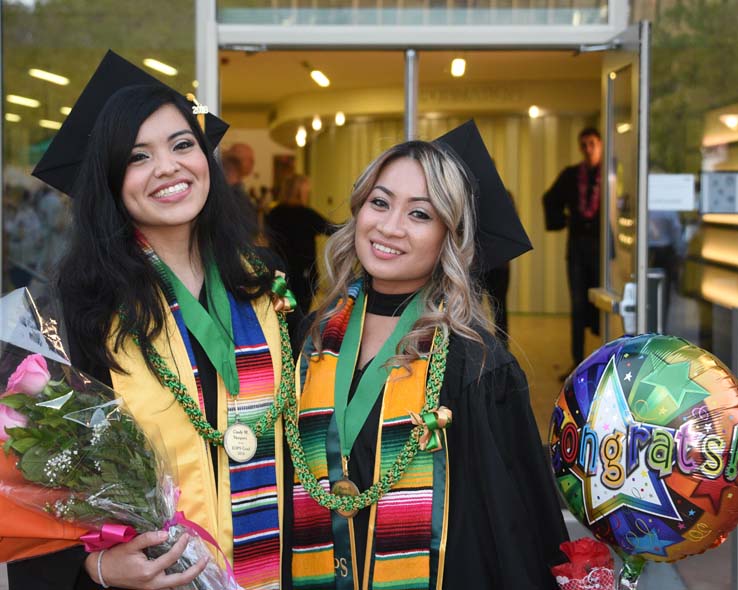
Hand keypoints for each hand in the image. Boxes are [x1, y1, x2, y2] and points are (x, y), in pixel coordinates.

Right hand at [85, 530, 209, 588]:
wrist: (103, 572)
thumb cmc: (116, 557)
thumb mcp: (131, 545)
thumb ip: (149, 538)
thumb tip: (166, 533)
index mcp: (148, 571)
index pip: (172, 557)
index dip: (181, 544)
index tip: (187, 535)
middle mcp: (153, 583)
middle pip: (181, 579)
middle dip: (196, 569)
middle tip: (206, 559)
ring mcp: (152, 588)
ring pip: (176, 586)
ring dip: (189, 576)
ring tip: (200, 565)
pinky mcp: (151, 589)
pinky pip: (169, 587)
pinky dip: (179, 580)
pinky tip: (186, 570)